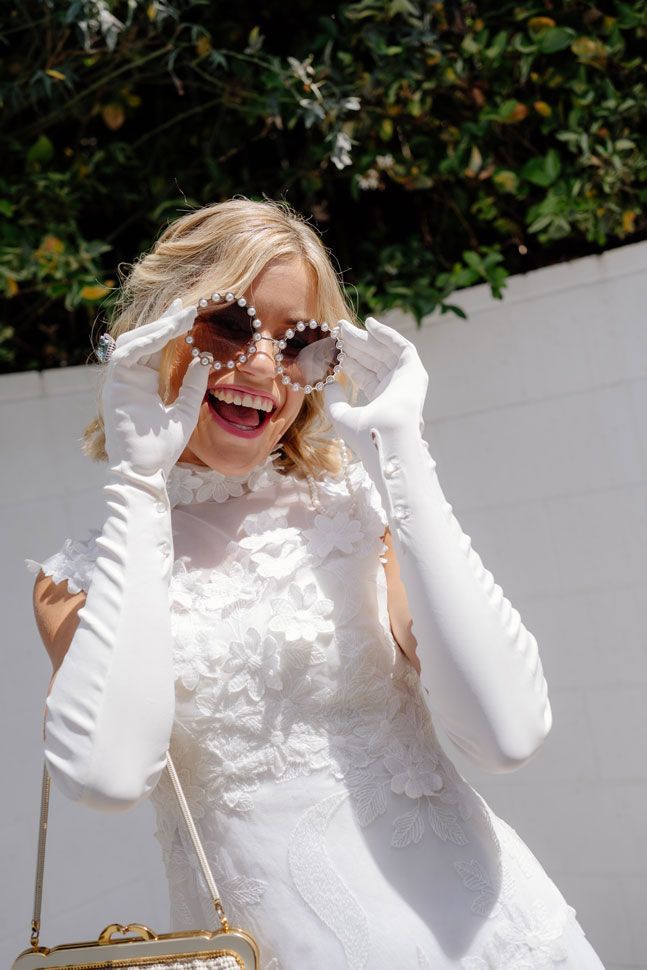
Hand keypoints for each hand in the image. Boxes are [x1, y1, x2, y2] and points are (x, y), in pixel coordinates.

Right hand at [102, 298, 208, 477]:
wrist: (146, 470)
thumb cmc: (163, 447)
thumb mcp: (186, 409)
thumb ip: (193, 384)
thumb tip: (205, 358)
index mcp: (144, 382)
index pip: (156, 347)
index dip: (170, 327)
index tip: (189, 310)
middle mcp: (129, 378)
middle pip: (144, 339)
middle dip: (165, 321)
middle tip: (188, 307)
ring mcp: (119, 381)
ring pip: (132, 341)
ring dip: (157, 327)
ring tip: (181, 318)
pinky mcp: (113, 385)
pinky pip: (125, 354)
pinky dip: (144, 341)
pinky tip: (164, 333)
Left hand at [324, 316, 428, 461]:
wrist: (385, 437)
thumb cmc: (363, 433)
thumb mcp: (341, 414)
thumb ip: (334, 398)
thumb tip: (328, 381)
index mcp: (380, 402)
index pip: (362, 374)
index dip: (346, 359)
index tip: (329, 347)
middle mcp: (394, 389)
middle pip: (372, 360)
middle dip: (353, 345)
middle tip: (336, 331)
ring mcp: (406, 380)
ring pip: (384, 351)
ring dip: (364, 338)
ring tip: (343, 328)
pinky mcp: (414, 371)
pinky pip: (402, 346)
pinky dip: (387, 334)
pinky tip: (369, 324)